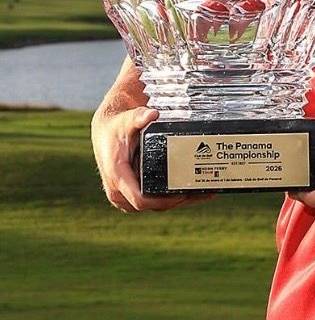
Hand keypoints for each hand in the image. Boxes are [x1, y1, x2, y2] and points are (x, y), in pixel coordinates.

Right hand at [91, 104, 213, 212]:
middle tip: (201, 191)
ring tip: (203, 193)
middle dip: (177, 201)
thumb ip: (138, 117)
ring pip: (155, 206)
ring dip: (178, 201)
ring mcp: (125, 195)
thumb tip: (153, 113)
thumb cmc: (116, 127)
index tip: (183, 193)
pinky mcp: (132, 194)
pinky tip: (193, 193)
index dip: (163, 200)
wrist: (106, 131)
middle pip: (152, 205)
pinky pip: (153, 202)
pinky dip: (172, 198)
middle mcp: (118, 191)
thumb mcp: (126, 121)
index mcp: (117, 176)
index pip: (140, 199)